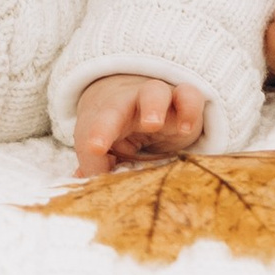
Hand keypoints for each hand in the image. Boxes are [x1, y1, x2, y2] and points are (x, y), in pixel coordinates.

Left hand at [72, 75, 205, 177]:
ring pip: (154, 92)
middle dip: (117, 118)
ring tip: (154, 124)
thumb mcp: (106, 150)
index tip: (94, 148)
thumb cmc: (118, 131)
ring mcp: (156, 101)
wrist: (138, 98)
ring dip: (152, 105)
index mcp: (105, 119)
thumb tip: (85, 182)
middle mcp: (128, 106)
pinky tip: (187, 128)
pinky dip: (188, 107)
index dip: (96, 135)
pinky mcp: (183, 103)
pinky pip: (188, 96)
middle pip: (117, 105)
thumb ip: (96, 166)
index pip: (95, 126)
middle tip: (122, 132)